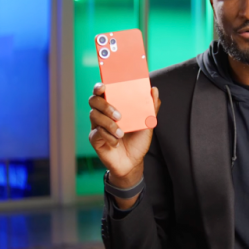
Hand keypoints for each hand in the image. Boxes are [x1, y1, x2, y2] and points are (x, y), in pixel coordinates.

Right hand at [88, 83, 160, 206]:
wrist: (133, 162)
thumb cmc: (137, 141)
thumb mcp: (147, 123)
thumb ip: (151, 107)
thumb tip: (154, 90)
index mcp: (113, 106)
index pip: (102, 91)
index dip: (100, 86)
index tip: (104, 86)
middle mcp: (103, 114)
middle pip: (94, 100)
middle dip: (105, 105)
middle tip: (119, 115)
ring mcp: (97, 126)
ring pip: (94, 115)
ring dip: (109, 123)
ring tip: (121, 132)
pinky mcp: (94, 138)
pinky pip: (97, 132)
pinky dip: (108, 137)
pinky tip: (116, 143)